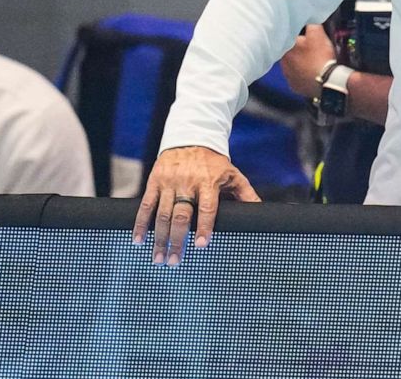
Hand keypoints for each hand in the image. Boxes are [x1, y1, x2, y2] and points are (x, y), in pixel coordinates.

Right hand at [133, 145, 260, 265]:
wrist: (190, 138)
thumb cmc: (214, 163)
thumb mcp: (233, 175)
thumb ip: (246, 195)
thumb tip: (261, 213)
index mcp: (208, 182)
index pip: (207, 207)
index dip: (204, 227)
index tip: (200, 246)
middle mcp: (187, 183)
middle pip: (181, 215)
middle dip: (177, 240)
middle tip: (174, 261)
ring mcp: (169, 182)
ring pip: (162, 214)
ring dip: (159, 238)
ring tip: (158, 259)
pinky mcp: (154, 181)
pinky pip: (146, 205)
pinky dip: (141, 224)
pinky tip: (139, 240)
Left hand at [281, 23, 336, 97]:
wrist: (326, 81)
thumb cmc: (320, 56)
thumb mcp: (317, 33)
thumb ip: (310, 24)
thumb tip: (308, 19)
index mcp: (286, 47)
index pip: (288, 38)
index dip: (297, 37)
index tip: (305, 37)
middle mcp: (282, 62)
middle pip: (289, 52)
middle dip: (297, 50)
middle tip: (310, 49)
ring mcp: (288, 76)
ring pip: (291, 66)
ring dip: (299, 63)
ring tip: (312, 62)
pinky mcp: (294, 87)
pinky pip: (297, 78)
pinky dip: (302, 76)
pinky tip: (311, 73)